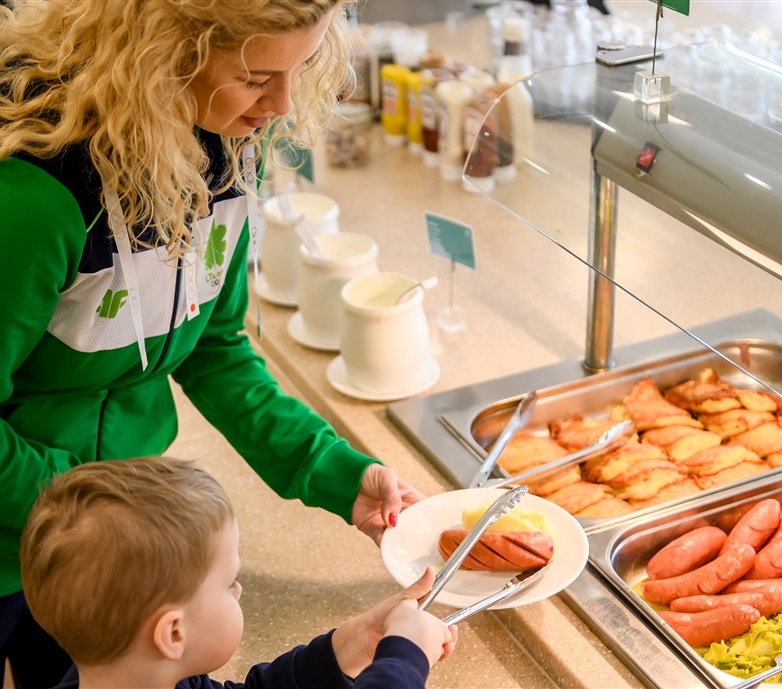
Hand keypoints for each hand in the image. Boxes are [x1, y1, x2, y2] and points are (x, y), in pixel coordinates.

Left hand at [331, 568, 457, 677]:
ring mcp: (413, 646)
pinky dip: (431, 658)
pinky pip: (424, 659)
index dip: (448, 629)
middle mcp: (416, 634)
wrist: (363, 638)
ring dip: (440, 649)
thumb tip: (430, 570)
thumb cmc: (379, 617)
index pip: (438, 625)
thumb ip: (418, 589)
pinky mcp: (408, 657)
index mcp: (417, 620)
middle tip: (450, 638)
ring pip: (433, 650)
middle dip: (447, 640)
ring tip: (443, 647)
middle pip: (438, 640)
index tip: (454, 628)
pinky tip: (434, 655)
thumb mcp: (402, 600)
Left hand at [351, 463, 424, 545]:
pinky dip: (384, 545)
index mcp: (410, 499)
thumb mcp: (386, 479)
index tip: (438, 532)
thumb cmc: (370, 474)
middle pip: (414, 528)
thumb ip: (392, 498)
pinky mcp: (373, 529)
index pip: (425, 511)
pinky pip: (381, 541)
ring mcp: (387, 523)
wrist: (345, 479)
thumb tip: (393, 520)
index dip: (432, 521)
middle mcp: (401, 513)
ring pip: (398, 538)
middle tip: (422, 544)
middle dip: (418, 536)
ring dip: (401, 542)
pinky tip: (388, 545)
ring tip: (405, 546)